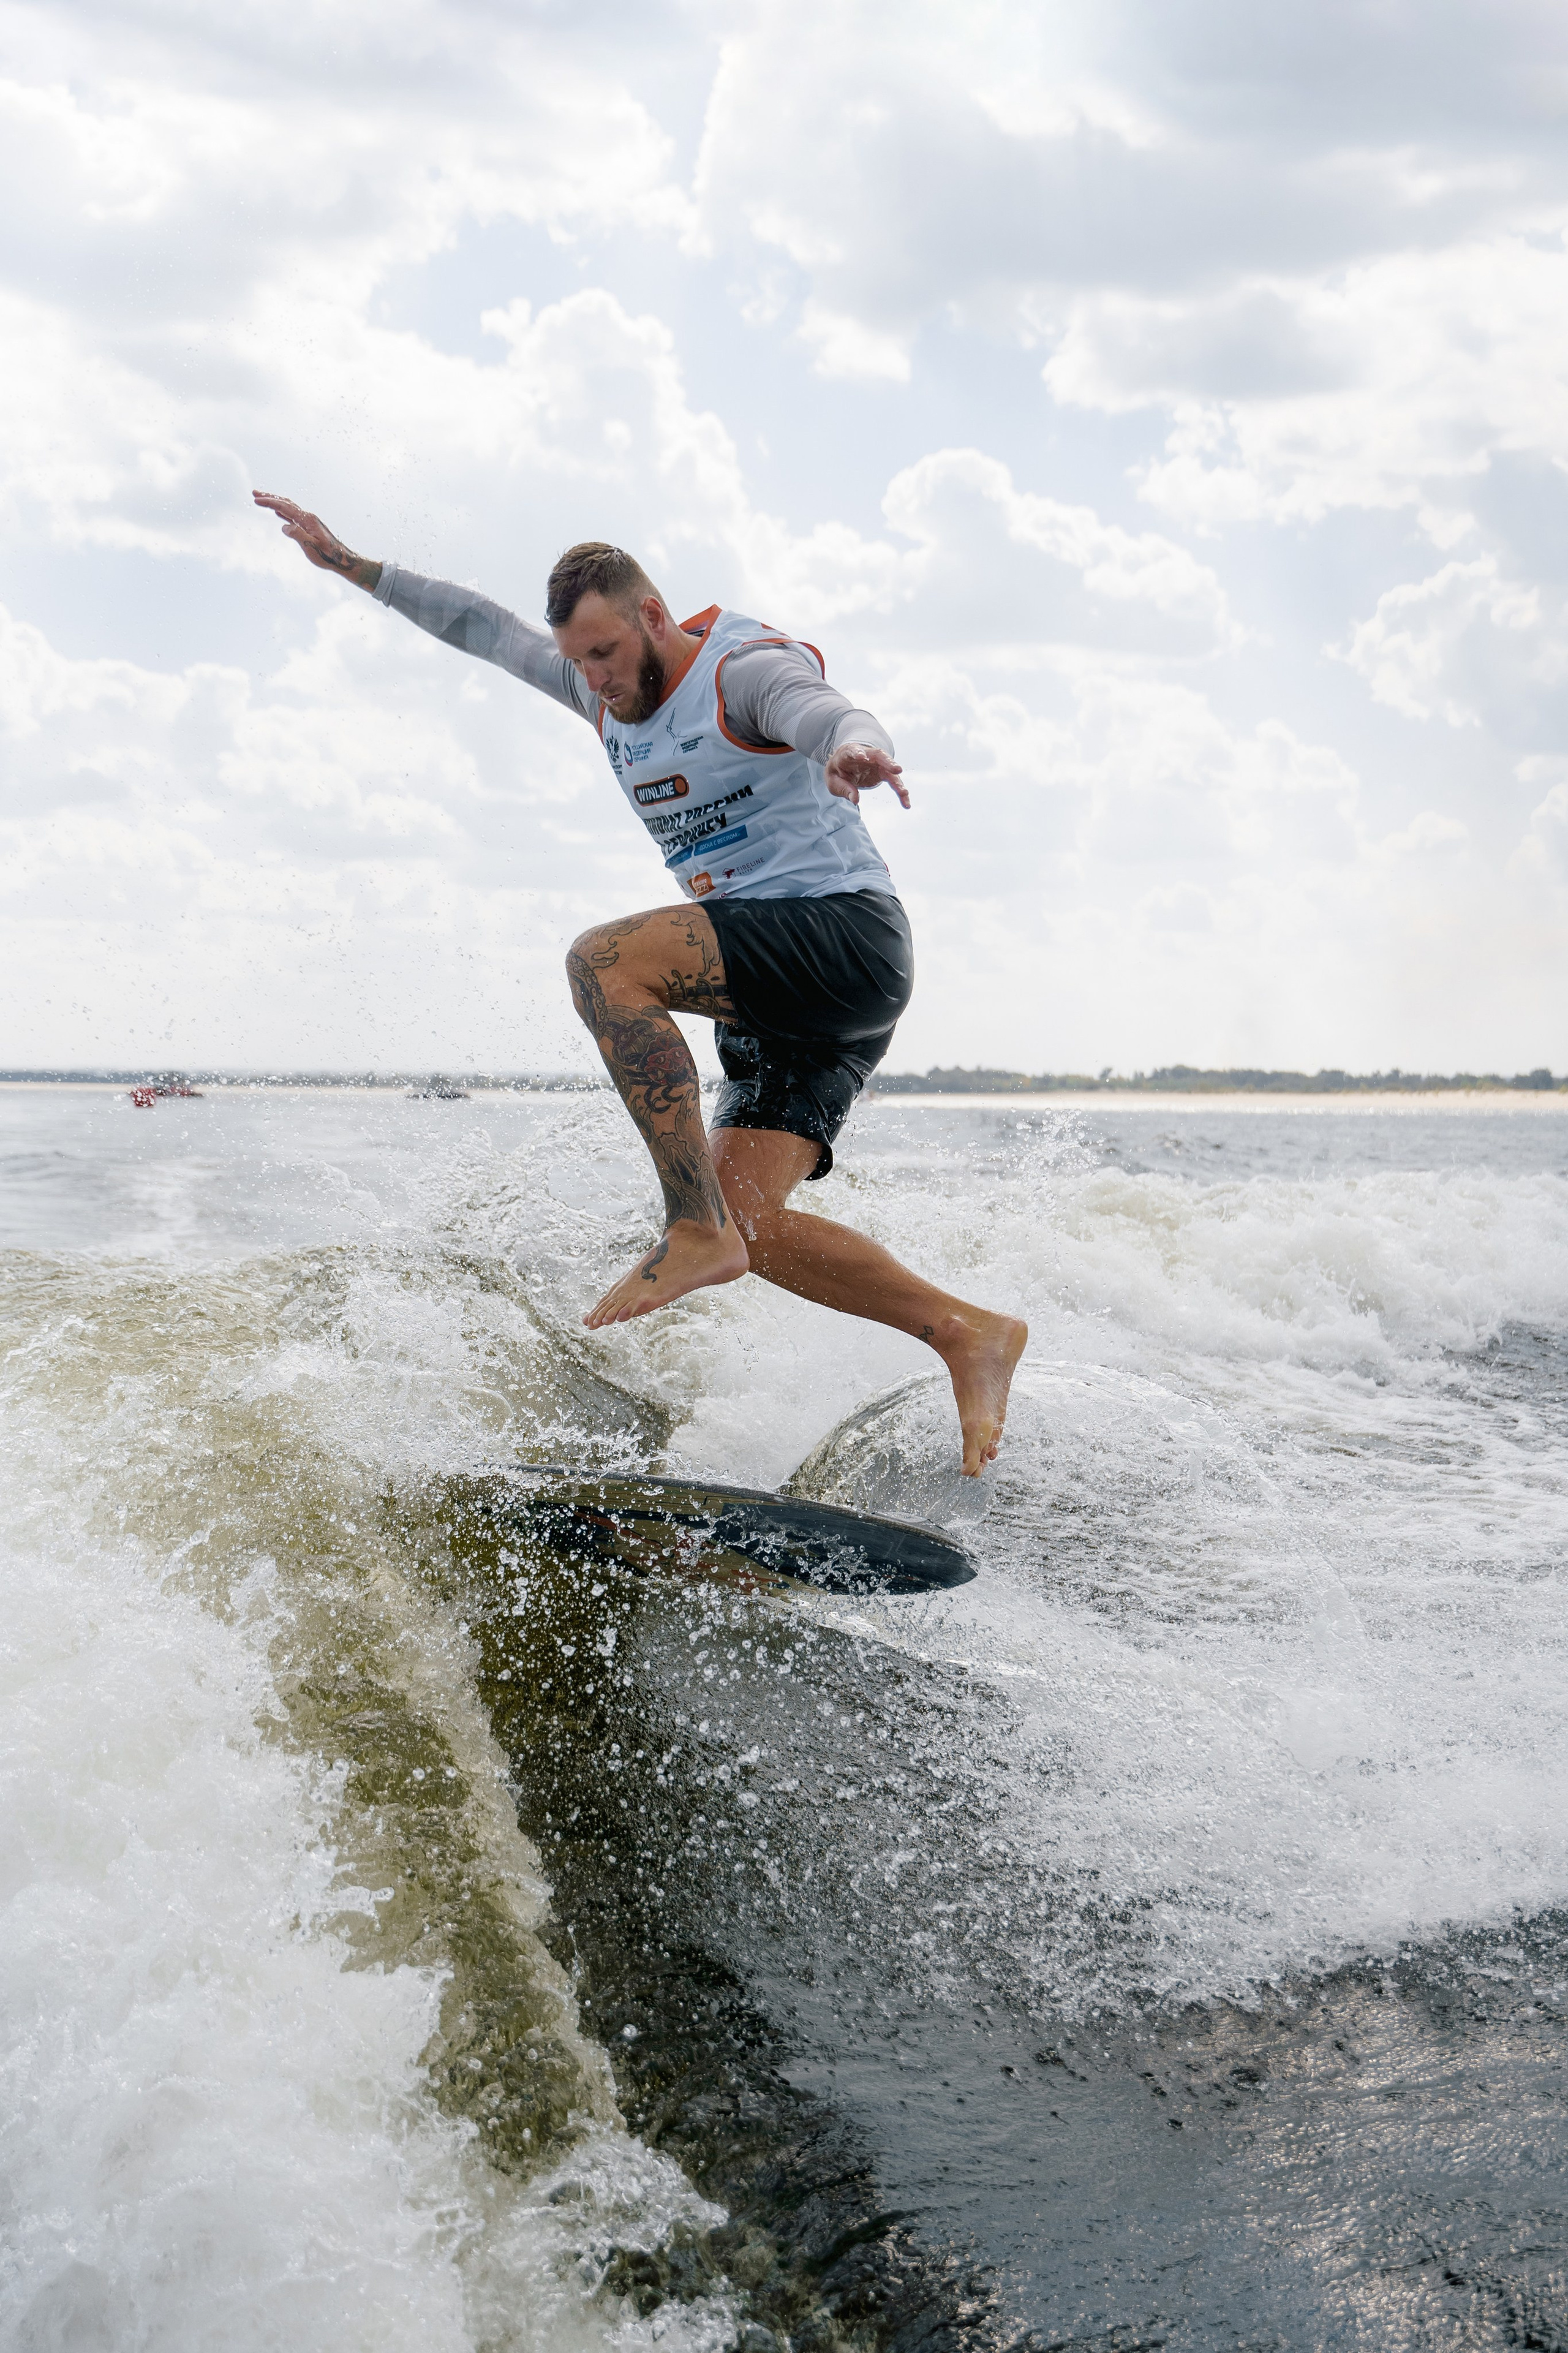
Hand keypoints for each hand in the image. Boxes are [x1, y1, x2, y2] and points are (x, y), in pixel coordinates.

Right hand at [252, 490, 381, 590]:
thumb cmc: (328, 555)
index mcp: (307, 520)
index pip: (285, 507)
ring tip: (262, 499)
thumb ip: (298, 535)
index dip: (270, 502)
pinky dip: (283, 511)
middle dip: (270, 497)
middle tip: (254, 493)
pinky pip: (293, 515)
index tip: (256, 500)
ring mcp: (309, 521)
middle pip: (286, 503)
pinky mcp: (309, 526)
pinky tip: (277, 512)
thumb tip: (284, 526)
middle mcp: (308, 517)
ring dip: (275, 502)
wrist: (342, 559)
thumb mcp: (311, 547)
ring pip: (289, 507)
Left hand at [824, 742, 909, 808]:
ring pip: (890, 769)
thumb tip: (855, 800)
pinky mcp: (884, 772)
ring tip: (904, 793)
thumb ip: (843, 789)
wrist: (846, 766)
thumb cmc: (838, 771)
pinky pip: (894, 781)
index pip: (854, 751)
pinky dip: (900, 792)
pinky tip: (906, 804)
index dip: (858, 753)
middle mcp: (867, 756)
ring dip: (898, 781)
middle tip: (897, 769)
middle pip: (879, 756)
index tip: (862, 757)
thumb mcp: (833, 781)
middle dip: (888, 762)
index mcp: (849, 753)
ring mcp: (877, 763)